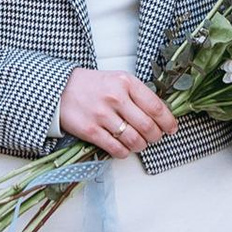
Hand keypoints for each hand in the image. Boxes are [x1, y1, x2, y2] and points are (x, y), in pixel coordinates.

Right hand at [59, 68, 176, 156]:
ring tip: (139, 143)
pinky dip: (125, 152)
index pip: (156, 107)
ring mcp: (102, 115)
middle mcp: (115, 97)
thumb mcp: (118, 79)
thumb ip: (138, 94)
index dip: (168, 121)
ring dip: (141, 146)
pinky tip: (124, 147)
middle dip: (155, 136)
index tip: (172, 128)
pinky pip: (117, 149)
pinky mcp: (91, 131)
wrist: (60, 89)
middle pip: (148, 126)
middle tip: (154, 137)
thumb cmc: (93, 85)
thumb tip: (161, 114)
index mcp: (126, 82)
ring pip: (134, 140)